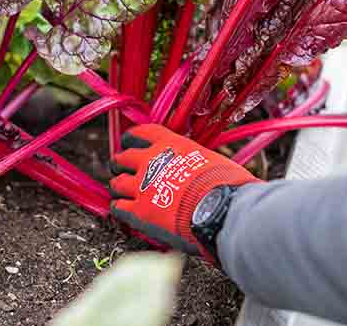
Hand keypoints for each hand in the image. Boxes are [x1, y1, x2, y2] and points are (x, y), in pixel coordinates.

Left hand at [109, 124, 258, 260]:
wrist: (223, 211)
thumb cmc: (229, 187)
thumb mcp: (214, 162)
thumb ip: (197, 162)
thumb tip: (205, 171)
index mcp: (171, 145)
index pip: (142, 133)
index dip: (132, 139)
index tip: (130, 143)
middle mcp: (152, 161)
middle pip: (123, 157)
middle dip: (122, 164)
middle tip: (123, 171)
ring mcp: (143, 186)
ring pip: (117, 183)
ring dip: (119, 187)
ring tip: (123, 194)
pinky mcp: (140, 212)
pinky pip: (118, 207)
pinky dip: (119, 209)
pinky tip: (125, 212)